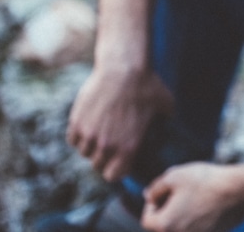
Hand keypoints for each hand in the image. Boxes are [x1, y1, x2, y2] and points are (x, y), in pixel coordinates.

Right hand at [66, 66, 173, 181]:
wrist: (123, 68)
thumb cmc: (147, 87)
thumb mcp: (166, 106)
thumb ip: (166, 122)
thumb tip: (170, 125)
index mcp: (128, 148)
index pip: (114, 176)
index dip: (117, 170)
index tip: (120, 162)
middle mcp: (106, 146)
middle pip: (97, 165)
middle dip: (104, 158)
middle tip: (111, 145)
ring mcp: (89, 134)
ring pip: (84, 152)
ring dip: (91, 146)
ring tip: (101, 133)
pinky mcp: (76, 122)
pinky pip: (73, 139)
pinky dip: (79, 135)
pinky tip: (89, 125)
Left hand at [142, 162, 243, 231]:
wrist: (236, 190)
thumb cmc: (204, 181)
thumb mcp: (174, 176)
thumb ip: (155, 187)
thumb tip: (148, 196)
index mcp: (165, 225)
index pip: (147, 220)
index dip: (152, 205)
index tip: (163, 193)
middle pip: (163, 227)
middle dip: (167, 211)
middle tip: (178, 195)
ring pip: (179, 228)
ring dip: (181, 216)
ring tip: (193, 199)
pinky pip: (195, 228)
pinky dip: (195, 220)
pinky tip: (204, 205)